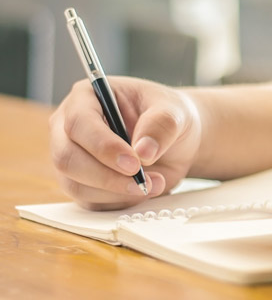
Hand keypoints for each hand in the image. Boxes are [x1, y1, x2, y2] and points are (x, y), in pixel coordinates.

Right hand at [50, 77, 201, 209]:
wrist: (176, 142)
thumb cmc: (168, 118)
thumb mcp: (174, 112)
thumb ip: (161, 126)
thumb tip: (143, 151)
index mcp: (87, 97)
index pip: (79, 123)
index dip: (104, 146)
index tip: (133, 163)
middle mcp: (70, 128)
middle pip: (67, 158)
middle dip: (106, 176)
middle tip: (143, 181)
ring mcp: (73, 158)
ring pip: (76, 185)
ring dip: (116, 192)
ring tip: (154, 183)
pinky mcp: (83, 184)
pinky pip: (91, 202)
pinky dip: (119, 202)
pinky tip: (145, 191)